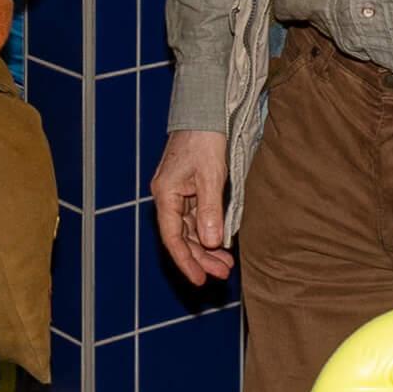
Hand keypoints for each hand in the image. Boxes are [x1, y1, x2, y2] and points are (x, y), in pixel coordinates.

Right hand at [151, 129, 233, 284]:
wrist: (204, 111)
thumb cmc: (204, 140)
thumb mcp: (211, 176)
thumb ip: (210, 210)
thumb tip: (211, 243)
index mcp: (165, 194)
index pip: (173, 237)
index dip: (186, 261)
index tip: (200, 280)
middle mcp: (167, 196)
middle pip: (181, 236)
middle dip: (201, 257)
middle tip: (223, 273)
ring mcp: (177, 192)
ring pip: (189, 229)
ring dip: (206, 247)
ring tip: (226, 263)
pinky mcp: (188, 187)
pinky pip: (195, 217)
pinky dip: (208, 231)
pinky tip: (222, 241)